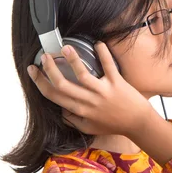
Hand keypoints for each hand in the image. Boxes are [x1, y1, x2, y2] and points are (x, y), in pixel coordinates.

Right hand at [27, 42, 153, 135]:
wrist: (138, 124)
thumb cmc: (114, 125)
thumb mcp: (89, 128)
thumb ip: (73, 120)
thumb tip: (60, 110)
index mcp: (80, 110)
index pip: (53, 95)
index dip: (40, 82)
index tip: (33, 70)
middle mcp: (89, 101)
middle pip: (62, 84)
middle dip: (49, 68)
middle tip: (44, 56)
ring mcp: (103, 91)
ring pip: (82, 74)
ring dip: (72, 59)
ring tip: (65, 47)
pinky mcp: (117, 83)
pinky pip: (109, 66)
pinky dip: (104, 54)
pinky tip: (98, 43)